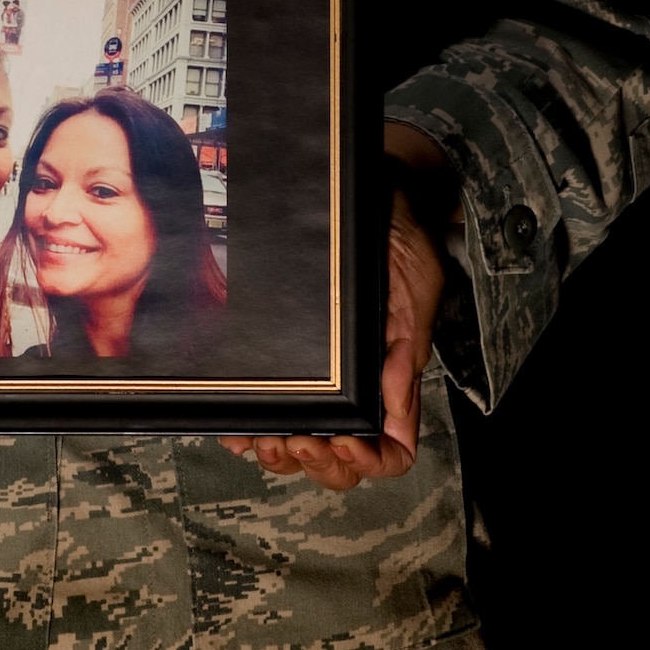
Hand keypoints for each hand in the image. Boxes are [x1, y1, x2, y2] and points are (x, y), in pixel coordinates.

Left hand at [219, 125, 449, 490]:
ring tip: (262, 436)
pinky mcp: (283, 351)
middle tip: (297, 437)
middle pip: (339, 458)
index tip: (345, 440)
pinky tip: (235, 428)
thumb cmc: (397, 235)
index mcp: (392, 375)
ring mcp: (318, 372)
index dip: (370, 461)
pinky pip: (266, 405)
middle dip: (317, 460)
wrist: (369, 188)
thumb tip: (391, 406)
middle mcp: (354, 382)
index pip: (392, 447)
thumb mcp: (413, 281)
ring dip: (280, 452)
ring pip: (300, 442)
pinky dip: (250, 426)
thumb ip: (405, 342)